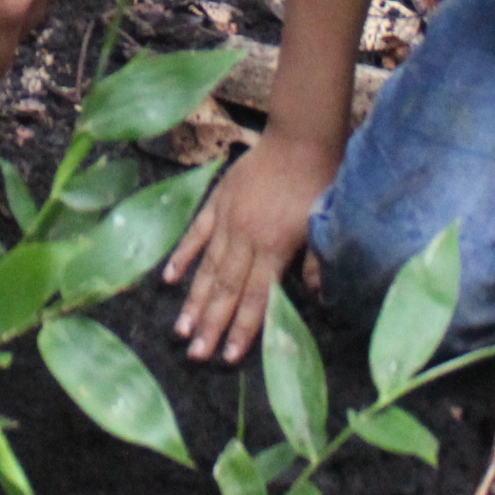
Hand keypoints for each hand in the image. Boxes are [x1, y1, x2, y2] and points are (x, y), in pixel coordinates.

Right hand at [163, 134, 338, 363]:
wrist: (299, 138)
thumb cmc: (319, 181)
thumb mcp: (324, 223)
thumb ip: (316, 263)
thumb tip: (316, 298)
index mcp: (275, 248)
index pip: (257, 298)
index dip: (243, 328)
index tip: (228, 356)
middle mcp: (247, 239)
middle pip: (226, 290)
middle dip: (211, 325)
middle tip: (195, 354)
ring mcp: (228, 220)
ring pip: (208, 268)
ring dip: (194, 301)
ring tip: (181, 330)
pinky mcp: (218, 202)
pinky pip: (197, 233)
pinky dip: (183, 256)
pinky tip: (170, 278)